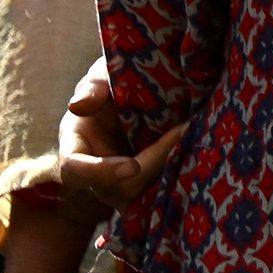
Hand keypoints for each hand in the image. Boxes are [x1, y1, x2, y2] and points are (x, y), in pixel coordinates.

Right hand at [51, 60, 182, 216]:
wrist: (140, 94)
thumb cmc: (114, 83)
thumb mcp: (103, 76)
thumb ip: (93, 87)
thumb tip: (78, 105)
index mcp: (75, 147)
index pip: (75, 171)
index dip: (101, 173)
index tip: (132, 167)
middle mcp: (94, 174)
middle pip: (118, 190)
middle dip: (153, 164)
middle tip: (184, 130)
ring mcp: (118, 186)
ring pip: (142, 196)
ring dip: (169, 171)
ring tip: (193, 136)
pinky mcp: (144, 187)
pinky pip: (158, 193)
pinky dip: (177, 174)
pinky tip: (197, 150)